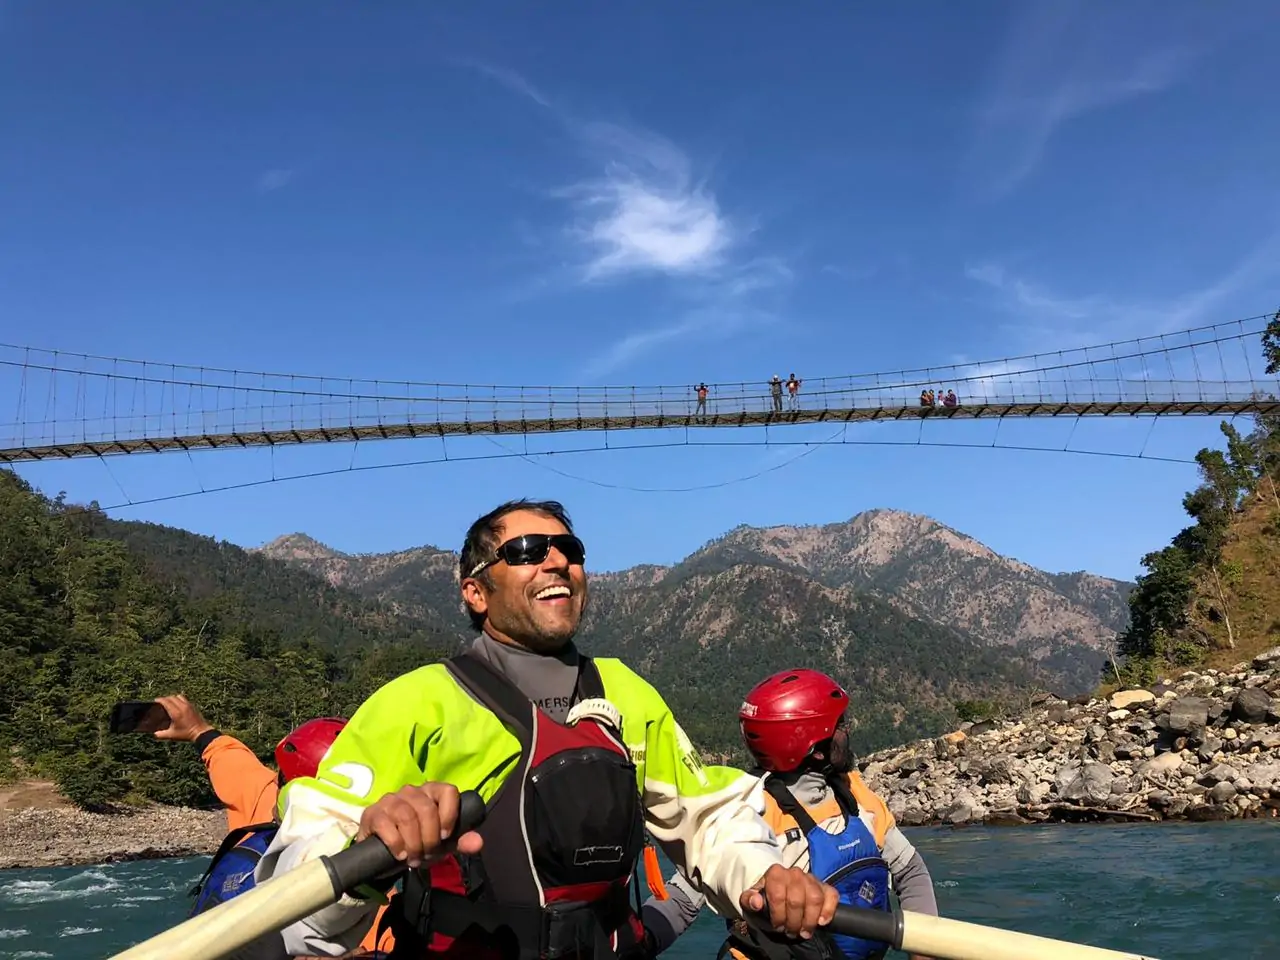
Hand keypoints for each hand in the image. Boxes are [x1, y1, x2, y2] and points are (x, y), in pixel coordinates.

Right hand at [153, 695, 212, 742]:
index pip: (166, 702)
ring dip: (173, 697)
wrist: (201, 732)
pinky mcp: (193, 706)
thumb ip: (161, 734)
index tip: (155, 700)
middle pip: (172, 697)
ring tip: (169, 702)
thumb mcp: (172, 735)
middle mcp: (182, 707)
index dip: (160, 700)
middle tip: (161, 702)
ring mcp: (188, 705)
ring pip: (179, 696)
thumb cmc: (186, 734)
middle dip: (165, 698)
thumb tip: (155, 734)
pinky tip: (177, 704)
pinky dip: (179, 699)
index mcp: (176, 713)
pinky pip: (184, 699)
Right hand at [356, 782, 482, 868]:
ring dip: (414, 843)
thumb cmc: (418, 841)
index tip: (446, 836)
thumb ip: (460, 840)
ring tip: (413, 858)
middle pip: (427, 809)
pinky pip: (387, 825)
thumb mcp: (442, 843)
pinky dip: (396, 844)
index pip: (448, 791)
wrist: (384, 854)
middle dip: (430, 838)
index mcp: (432, 792)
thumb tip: (478, 843)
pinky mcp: (372, 813)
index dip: (450, 814)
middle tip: (427, 855)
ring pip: (407, 817)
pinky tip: (400, 854)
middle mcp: (411, 791)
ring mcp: (390, 800)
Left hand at [739, 865, 837, 938]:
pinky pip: (831, 896)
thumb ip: (749, 899)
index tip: (777, 926)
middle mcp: (795, 872)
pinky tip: (822, 922)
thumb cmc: (766, 897)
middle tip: (790, 932)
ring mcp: (812, 878)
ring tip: (804, 932)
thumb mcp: (752, 899)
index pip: (778, 895)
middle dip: (793, 921)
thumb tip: (756, 902)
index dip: (778, 915)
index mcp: (776, 873)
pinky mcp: (825, 886)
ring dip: (809, 920)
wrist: (781, 891)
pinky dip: (828, 910)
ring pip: (815, 899)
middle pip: (796, 900)